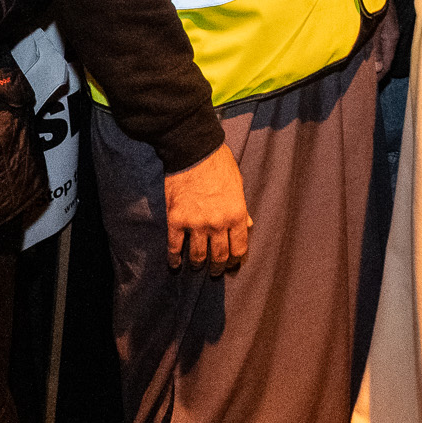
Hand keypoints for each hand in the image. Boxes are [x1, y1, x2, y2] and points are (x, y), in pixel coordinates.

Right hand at [164, 142, 251, 273]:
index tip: (232, 264)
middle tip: (215, 271)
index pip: (238, 248)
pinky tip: (175, 264)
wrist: (193, 151)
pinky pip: (175, 246)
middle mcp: (217, 224)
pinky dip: (174, 258)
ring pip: (198, 255)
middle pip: (218, 255)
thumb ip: (242, 209)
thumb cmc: (219, 164)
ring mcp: (196, 224)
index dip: (235, 259)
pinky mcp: (176, 220)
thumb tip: (247, 226)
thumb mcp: (238, 185)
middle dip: (217, 267)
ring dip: (198, 264)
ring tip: (197, 267)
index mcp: (236, 215)